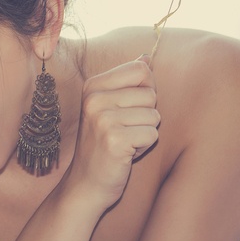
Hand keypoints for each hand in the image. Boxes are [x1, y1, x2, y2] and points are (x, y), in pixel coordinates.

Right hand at [66, 55, 159, 209]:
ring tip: (123, 142)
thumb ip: (128, 82)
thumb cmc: (103, 144)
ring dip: (145, 133)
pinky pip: (152, 135)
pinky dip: (143, 148)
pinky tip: (124, 154)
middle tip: (123, 131)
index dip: (144, 91)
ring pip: (154, 115)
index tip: (126, 109)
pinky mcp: (114, 140)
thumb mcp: (111, 107)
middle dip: (145, 116)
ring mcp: (103, 119)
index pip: (141, 69)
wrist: (86, 183)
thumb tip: (146, 57)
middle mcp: (95, 99)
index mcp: (93, 86)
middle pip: (150, 93)